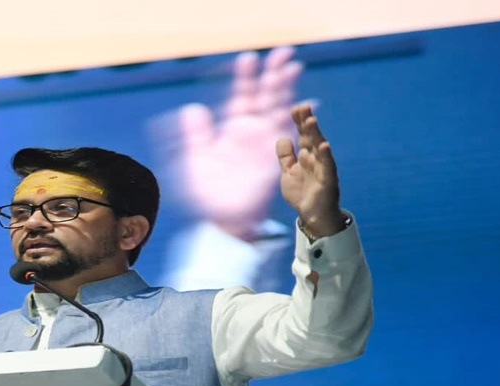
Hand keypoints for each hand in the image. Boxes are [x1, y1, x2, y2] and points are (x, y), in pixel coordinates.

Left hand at [167, 47, 303, 239]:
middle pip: (265, 96)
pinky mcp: (275, 158)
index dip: (246, 78)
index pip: (241, 96)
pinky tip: (307, 105)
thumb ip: (197, 134)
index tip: (248, 58)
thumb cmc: (209, 192)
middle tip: (283, 52)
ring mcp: (265, 143)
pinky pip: (288, 137)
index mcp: (232, 129)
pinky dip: (297, 121)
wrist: (223, 219)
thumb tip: (192, 108)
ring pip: (278, 110)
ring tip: (293, 67)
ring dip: (287, 90)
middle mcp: (251, 132)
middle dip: (273, 75)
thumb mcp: (197, 159)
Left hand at [276, 104, 343, 236]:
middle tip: (303, 107)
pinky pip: (328, 167)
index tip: (295, 107)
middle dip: (307, 122)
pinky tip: (324, 146)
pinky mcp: (328, 182)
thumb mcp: (289, 172)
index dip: (299, 122)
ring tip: (311, 121)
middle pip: (311, 137)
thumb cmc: (303, 192)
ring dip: (315, 134)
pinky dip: (326, 157)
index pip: (303, 134)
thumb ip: (286, 156)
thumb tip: (283, 138)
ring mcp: (323, 169)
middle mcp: (316, 159)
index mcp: (306, 156)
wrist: (313, 216)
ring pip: (319, 149)